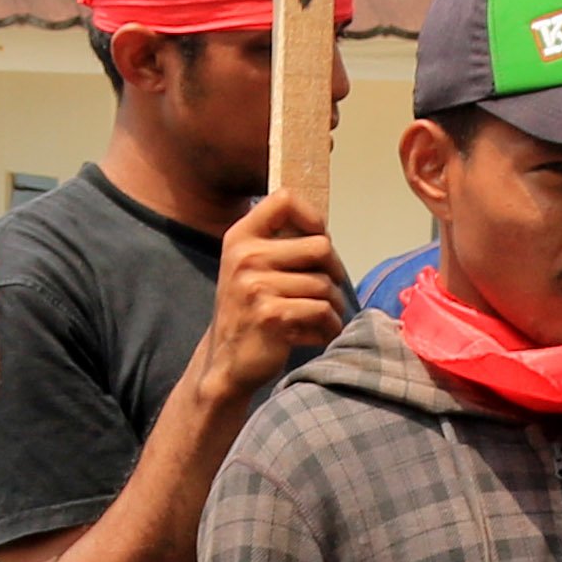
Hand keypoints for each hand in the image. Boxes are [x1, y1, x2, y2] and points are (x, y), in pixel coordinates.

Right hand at [203, 187, 353, 398]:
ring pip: (325, 284)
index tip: (318, 240)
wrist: (226, 362)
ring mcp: (256, 286)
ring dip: (333, 306)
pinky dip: (328, 327)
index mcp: (240, 237)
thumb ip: (280, 244)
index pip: (284, 199)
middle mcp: (245, 256)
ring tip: (321, 318)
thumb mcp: (252, 268)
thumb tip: (323, 228)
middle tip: (328, 291)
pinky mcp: (271, 315)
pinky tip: (316, 334)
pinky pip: (322, 311)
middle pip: (321, 246)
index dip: (313, 217)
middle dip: (335, 272)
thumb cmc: (250, 311)